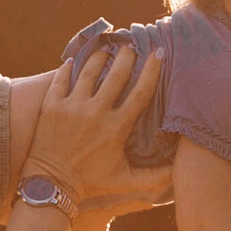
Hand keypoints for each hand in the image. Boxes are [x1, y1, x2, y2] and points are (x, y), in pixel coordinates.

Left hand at [24, 47, 169, 217]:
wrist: (51, 185)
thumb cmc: (90, 183)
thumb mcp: (125, 181)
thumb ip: (154, 177)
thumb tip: (179, 173)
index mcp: (116, 127)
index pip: (140, 92)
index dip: (152, 70)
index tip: (158, 53)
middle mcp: (95, 112)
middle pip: (116, 74)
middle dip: (126, 56)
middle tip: (130, 45)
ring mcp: (72, 106)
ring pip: (89, 71)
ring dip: (99, 56)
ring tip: (105, 48)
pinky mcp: (51, 105)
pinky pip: (61, 78)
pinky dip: (69, 67)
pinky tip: (75, 60)